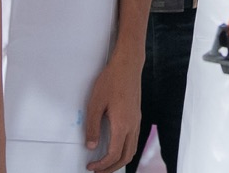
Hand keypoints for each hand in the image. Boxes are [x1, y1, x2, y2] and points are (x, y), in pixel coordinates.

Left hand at [83, 52, 141, 171]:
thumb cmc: (112, 80)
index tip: (92, 166)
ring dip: (120, 160)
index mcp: (122, 125)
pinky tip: (117, 147)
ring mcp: (137, 120)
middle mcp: (133, 125)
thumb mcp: (95, 103)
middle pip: (126, 156)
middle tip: (99, 171)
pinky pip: (134, 139)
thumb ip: (92, 126)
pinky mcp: (137, 115)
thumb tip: (91, 145)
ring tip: (107, 163)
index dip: (102, 165)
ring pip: (132, 149)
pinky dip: (126, 150)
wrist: (128, 65)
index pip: (114, 154)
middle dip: (112, 168)